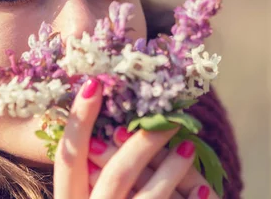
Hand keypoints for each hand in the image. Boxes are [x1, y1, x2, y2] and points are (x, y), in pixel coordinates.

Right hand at [53, 77, 219, 198]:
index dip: (78, 119)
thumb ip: (90, 174)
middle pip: (115, 174)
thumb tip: (113, 127)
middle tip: (168, 119)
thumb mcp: (85, 197)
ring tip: (188, 146)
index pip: (66, 157)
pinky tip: (204, 189)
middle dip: (143, 142)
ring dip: (171, 169)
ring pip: (145, 198)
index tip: (95, 83)